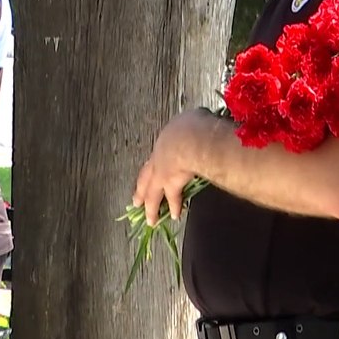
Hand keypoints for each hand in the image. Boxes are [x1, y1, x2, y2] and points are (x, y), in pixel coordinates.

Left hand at [132, 111, 208, 226]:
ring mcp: (161, 172)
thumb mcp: (192, 120)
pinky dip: (174, 207)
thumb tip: (202, 121)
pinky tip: (174, 215)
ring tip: (151, 219)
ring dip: (151, 207)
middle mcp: (158, 157)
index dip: (152, 167)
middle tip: (136, 202)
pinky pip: (172, 199)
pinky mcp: (170, 184)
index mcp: (164, 140)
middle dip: (141, 191)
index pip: (156, 157)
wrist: (190, 139)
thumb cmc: (192, 126)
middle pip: (145, 177)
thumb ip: (194, 124)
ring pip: (153, 193)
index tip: (149, 176)